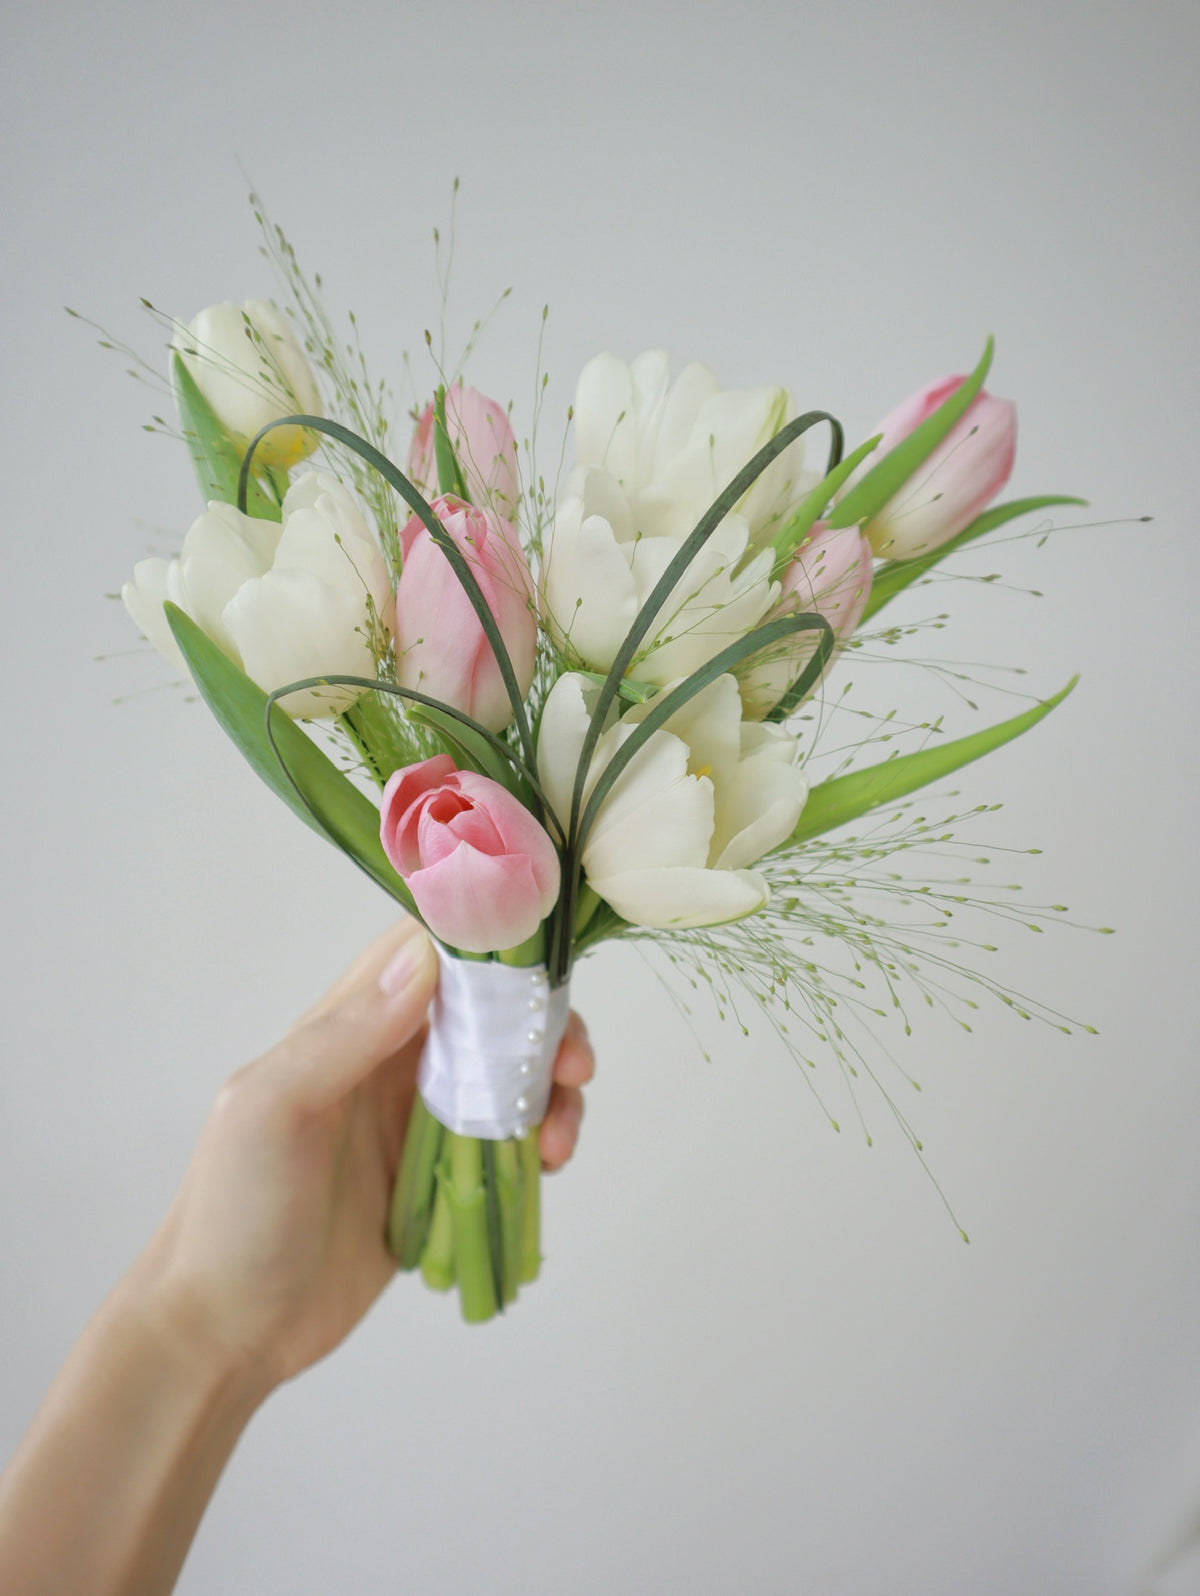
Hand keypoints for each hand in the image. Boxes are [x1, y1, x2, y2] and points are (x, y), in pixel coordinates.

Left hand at [143, 918, 593, 1388]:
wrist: (228, 1332)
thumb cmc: (234, 1213)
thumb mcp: (272, 1110)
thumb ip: (345, 1035)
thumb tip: (424, 958)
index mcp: (346, 1027)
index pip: (428, 951)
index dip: (489, 944)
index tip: (540, 967)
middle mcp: (387, 1061)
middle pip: (487, 1011)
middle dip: (541, 1025)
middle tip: (573, 1066)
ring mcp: (416, 1120)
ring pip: (508, 1074)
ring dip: (549, 1089)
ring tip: (558, 1138)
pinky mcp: (439, 1178)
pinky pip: (507, 1139)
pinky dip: (540, 1139)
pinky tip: (546, 1166)